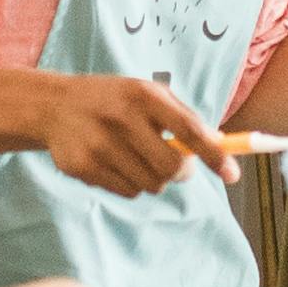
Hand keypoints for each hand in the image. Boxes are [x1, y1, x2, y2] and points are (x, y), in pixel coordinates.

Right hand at [33, 70, 240, 208]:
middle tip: (176, 166)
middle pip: (171, 168)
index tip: (233, 174)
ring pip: (150, 185)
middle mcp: (121, 118)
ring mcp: (99, 145)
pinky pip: (127, 192)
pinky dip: (130, 184)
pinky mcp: (83, 167)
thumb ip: (182, 116)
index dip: (215, 155)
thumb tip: (220, 145)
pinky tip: (115, 163)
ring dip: (153, 178)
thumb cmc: (114, 100)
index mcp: (143, 95)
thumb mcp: (146, 94)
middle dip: (181, 173)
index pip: (189, 130)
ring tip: (137, 158)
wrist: (54, 106)